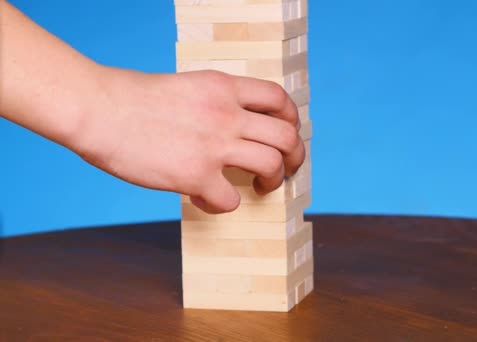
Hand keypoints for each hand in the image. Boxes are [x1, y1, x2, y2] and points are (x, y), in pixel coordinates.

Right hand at [73, 68, 304, 213]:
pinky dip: (223, 206)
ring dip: (273, 182)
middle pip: (286, 137)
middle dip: (295, 158)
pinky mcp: (196, 175)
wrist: (98, 110)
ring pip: (272, 166)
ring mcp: (214, 145)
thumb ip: (215, 102)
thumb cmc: (132, 98)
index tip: (288, 132)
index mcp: (223, 88)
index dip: (292, 118)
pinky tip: (205, 200)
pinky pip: (231, 201)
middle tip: (287, 170)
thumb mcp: (187, 86)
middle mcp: (227, 114)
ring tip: (260, 188)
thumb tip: (234, 126)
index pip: (278, 98)